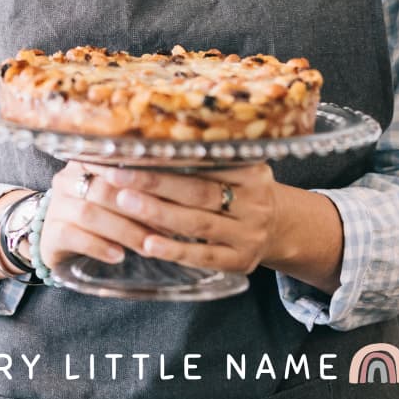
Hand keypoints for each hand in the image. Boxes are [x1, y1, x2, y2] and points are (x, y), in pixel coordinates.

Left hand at [40, 162, 279, 274]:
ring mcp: (249, 235)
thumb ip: (205, 155)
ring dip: (157, 214)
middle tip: (117, 174)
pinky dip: (174, 250)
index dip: (166, 156)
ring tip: (123, 202)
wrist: (281, 227)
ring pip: (197, 224)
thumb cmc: (241, 189)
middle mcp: (254, 203)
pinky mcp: (240, 262)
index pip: (205, 162)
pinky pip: (203, 257)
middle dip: (154, 183)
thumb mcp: (236, 167)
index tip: (132, 150)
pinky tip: (147, 243)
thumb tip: (147, 136)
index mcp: (251, 171)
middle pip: (198, 191)